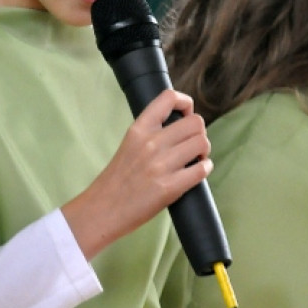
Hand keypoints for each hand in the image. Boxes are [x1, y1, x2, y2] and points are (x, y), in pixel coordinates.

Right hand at [63, 90, 211, 259]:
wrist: (102, 210)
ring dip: (203, 151)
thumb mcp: (129, 144)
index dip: (185, 103)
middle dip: (199, 133)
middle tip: (192, 144)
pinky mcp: (169, 187)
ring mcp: (160, 165)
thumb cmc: (116, 180)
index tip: (186, 114)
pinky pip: (201, 169)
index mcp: (139, 129)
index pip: (168, 97)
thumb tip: (181, 127)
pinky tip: (198, 171)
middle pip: (195, 123)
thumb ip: (151, 133)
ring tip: (195, 159)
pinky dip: (205, 168)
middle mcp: (150, 143)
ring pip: (202, 143)